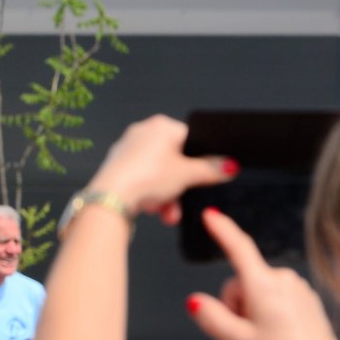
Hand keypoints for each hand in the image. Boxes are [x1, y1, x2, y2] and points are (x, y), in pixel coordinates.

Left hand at [86, 115, 236, 225]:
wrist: (110, 197)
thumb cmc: (145, 178)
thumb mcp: (187, 175)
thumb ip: (211, 169)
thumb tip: (229, 166)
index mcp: (162, 126)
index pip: (189, 140)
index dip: (196, 163)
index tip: (198, 180)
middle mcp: (142, 133)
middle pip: (172, 162)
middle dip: (178, 188)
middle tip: (179, 205)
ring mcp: (127, 150)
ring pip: (156, 175)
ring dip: (165, 197)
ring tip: (165, 214)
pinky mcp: (116, 167)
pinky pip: (140, 181)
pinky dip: (147, 196)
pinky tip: (148, 209)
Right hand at [185, 208, 339, 339]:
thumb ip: (211, 318)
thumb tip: (194, 300)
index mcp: (263, 286)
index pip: (239, 248)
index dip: (222, 230)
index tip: (210, 214)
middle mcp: (280, 279)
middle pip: (240, 283)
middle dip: (234, 306)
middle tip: (241, 336)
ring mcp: (295, 286)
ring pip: (256, 292)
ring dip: (250, 312)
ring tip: (259, 339)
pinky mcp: (303, 296)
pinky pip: (274, 297)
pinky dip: (267, 313)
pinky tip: (275, 336)